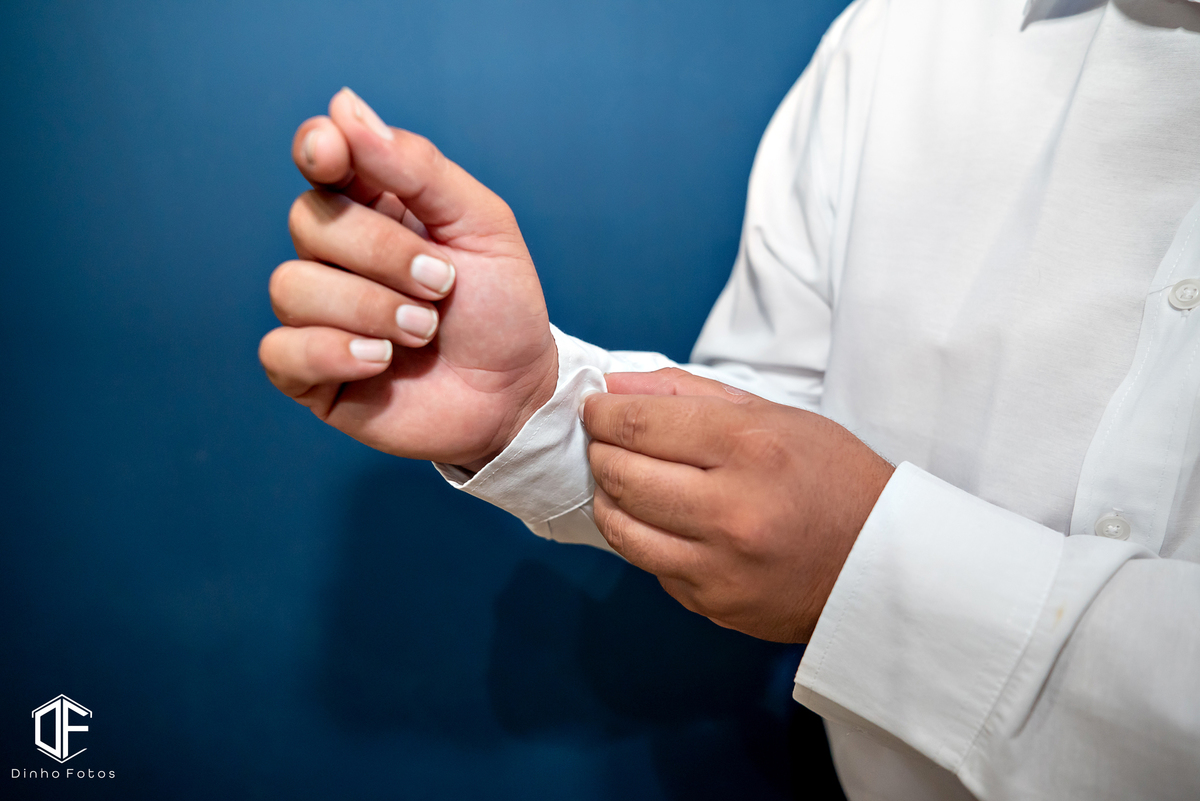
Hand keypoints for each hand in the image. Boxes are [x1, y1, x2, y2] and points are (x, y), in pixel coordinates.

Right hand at [259, 88, 557, 469]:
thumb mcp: (481, 226)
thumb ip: (418, 168)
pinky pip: (281, 350)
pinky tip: (380, 361)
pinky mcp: (310, 373)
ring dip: (369, 308)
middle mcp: (336, 255)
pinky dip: (333, 352)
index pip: (320, 158)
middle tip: (443, 285)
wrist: (514, 392)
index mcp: (374, 207)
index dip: (318, 149)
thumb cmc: (500, 307)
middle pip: (309, 221)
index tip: (333, 153)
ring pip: (292, 286)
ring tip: (425, 333)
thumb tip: (343, 106)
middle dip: (382, 253)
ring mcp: (318, 314)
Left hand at [580, 369, 893, 642]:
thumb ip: (687, 394)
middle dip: (601, 451)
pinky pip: (651, 566)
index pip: (641, 424)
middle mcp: (733, 509)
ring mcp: (721, 565)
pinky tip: (664, 522)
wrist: (882, 564)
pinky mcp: (714, 604)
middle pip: (622, 474)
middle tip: (606, 442)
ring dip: (610, 498)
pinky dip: (645, 539)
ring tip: (624, 481)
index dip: (603, 413)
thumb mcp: (774, 415)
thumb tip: (616, 386)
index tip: (596, 409)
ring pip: (622, 527)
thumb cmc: (829, 477)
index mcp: (751, 448)